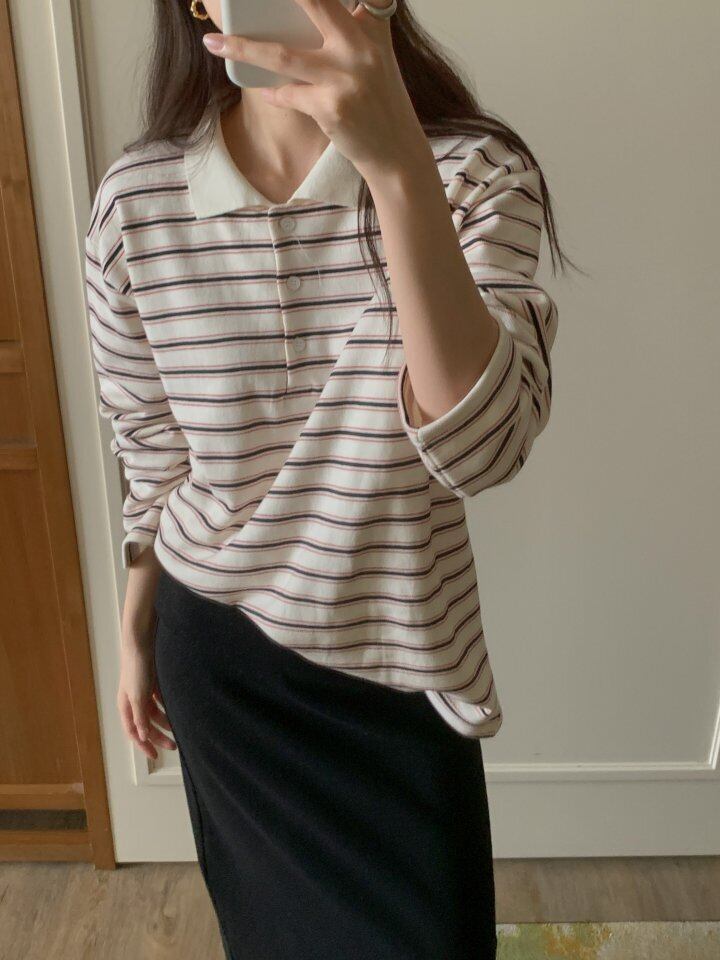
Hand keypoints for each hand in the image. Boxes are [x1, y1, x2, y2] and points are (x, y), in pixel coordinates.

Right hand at [117, 638, 176, 760]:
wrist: (141, 645)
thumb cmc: (137, 671)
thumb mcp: (139, 697)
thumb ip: (140, 718)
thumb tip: (142, 738)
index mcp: (126, 707)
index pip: (134, 733)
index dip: (144, 746)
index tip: (155, 756)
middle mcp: (132, 702)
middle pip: (145, 725)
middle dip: (158, 736)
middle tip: (173, 745)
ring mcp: (141, 693)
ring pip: (153, 714)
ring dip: (164, 722)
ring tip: (177, 728)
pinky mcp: (150, 683)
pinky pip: (158, 702)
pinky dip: (165, 708)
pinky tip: (175, 711)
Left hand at [202, 0, 427, 178]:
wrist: (396, 153)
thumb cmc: (380, 104)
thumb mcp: (375, 59)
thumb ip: (351, 31)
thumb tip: (303, 18)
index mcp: (371, 30)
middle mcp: (361, 49)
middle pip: (314, 3)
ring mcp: (345, 79)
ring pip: (283, 55)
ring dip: (243, 49)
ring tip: (214, 44)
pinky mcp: (332, 108)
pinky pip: (288, 95)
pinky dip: (273, 93)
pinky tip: (265, 91)